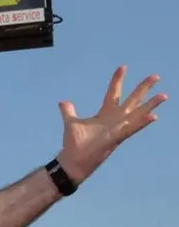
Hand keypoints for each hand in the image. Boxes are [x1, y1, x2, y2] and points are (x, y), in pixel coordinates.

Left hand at [56, 66, 166, 183]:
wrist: (73, 160)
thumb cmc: (75, 143)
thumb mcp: (71, 122)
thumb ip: (69, 111)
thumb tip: (63, 102)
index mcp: (105, 113)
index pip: (113, 93)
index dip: (117, 80)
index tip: (123, 66)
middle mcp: (115, 119)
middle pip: (132, 100)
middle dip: (143, 88)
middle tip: (155, 76)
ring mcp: (118, 128)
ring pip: (138, 113)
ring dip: (150, 105)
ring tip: (163, 95)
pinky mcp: (117, 137)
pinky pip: (132, 128)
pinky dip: (142, 123)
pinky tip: (154, 116)